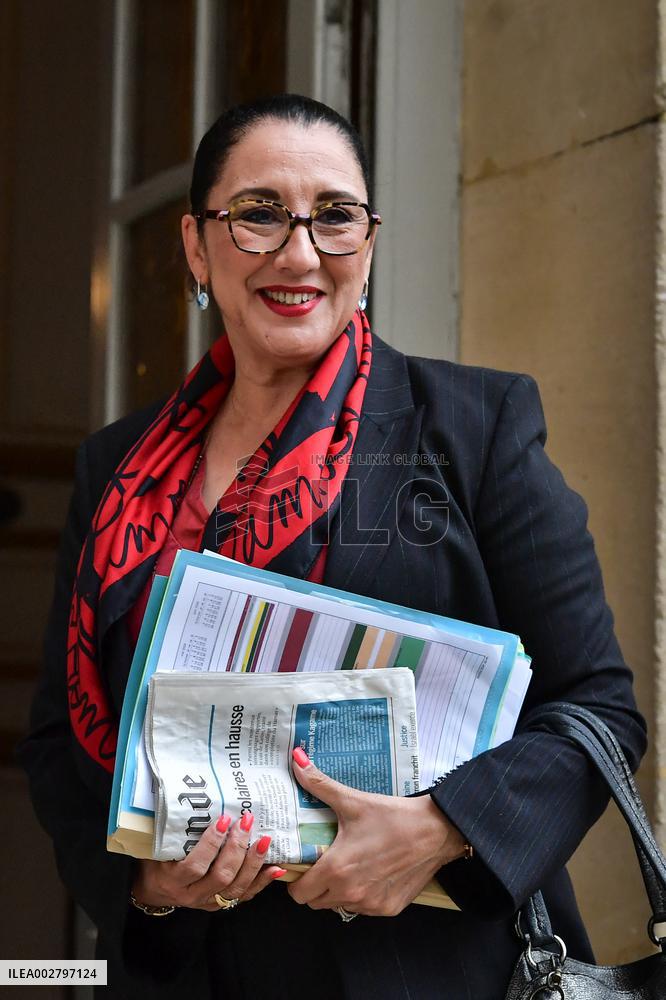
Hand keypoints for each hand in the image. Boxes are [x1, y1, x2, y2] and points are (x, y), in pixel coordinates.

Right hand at [131, 814, 286, 912]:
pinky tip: (276, 867)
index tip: (222, 820)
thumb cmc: (155, 863)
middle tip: (246, 822)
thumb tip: (188, 796)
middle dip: (237, 848)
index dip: (211, 845)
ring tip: (265, 840)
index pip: (195, 866)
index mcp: (174, 880)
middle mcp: (193, 895)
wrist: (154, 891)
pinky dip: (262, 881)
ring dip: (253, 863)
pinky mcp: (221, 905)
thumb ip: (171, 830)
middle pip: (221, 876)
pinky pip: (245, 895)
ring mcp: (208, 902)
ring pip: (236, 887)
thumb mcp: (156, 848)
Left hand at [287, 749, 465, 917]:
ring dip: (338, 891)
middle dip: (315, 886)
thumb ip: (319, 784)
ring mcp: (371, 904)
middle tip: (324, 861)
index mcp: (336, 869)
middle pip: (316, 902)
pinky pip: (364, 908)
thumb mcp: (353, 800)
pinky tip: (371, 872)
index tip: (304, 865)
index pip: (299, 893)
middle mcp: (351, 893)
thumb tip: (297, 759)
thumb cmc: (393, 816)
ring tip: (348, 865)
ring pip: (340, 906)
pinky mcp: (389, 908)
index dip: (296, 880)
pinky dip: (362, 895)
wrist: (435, 831)